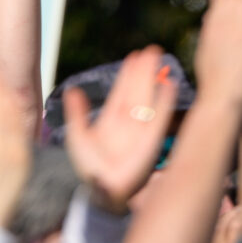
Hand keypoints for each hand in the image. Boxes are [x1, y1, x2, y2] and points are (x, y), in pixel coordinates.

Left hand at [64, 45, 177, 210]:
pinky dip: (165, 102)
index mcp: (111, 120)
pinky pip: (160, 118)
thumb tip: (72, 90)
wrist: (102, 192)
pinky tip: (169, 85)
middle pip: (137, 90)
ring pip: (147, 98)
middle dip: (143, 71)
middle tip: (151, 50)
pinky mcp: (151, 142)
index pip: (121, 91)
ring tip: (158, 59)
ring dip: (152, 79)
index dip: (128, 74)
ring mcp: (140, 130)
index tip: (135, 56)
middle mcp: (128, 122)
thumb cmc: (90, 169)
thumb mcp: (79, 138)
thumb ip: (77, 114)